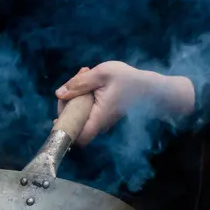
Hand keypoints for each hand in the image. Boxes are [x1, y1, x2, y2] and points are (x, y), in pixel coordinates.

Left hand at [55, 61, 194, 145]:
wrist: (151, 87)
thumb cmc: (129, 80)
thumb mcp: (102, 74)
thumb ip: (79, 83)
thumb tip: (59, 94)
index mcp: (97, 118)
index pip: (75, 136)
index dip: (63, 124)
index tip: (64, 103)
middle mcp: (98, 124)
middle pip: (73, 121)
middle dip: (68, 99)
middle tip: (78, 77)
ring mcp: (101, 120)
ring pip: (79, 113)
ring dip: (76, 94)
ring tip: (85, 73)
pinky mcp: (103, 114)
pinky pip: (87, 109)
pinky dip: (84, 95)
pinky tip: (91, 79)